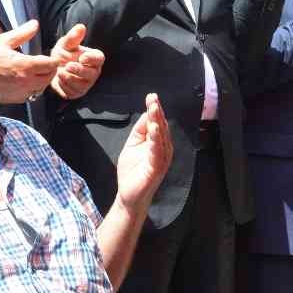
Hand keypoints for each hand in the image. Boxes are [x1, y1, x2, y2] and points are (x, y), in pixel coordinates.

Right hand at [0, 19, 57, 103]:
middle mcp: (26, 81)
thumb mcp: (4, 41)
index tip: (50, 57)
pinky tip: (25, 81)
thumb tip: (35, 24)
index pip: (51, 64)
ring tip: (35, 72)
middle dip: (50, 70)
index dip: (53, 60)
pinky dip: (33, 88)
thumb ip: (22, 33)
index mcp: (25, 65)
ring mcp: (22, 92)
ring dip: (42, 79)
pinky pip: (32, 95)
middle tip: (45, 63)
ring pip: (42, 87)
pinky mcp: (17, 99)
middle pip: (49, 77)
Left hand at [48, 23, 106, 99]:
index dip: (91, 59)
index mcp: (94, 58)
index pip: (98, 58)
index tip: (82, 57)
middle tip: (68, 66)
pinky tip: (58, 80)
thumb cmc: (64, 53)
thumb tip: (81, 27)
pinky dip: (64, 86)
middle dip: (79, 70)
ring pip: (81, 85)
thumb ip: (73, 37)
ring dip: (70, 79)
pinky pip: (72, 92)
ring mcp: (86, 84)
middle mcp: (93, 72)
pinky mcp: (77, 93)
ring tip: (59, 72)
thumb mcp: (66, 43)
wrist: (53, 66)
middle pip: (91, 74)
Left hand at [114, 93, 171, 211]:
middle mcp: (163, 149)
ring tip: (154, 109)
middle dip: (157, 112)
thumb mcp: (133, 145)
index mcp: (158, 143)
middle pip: (161, 127)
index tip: (151, 96)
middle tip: (153, 99)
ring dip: (157, 122)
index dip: (155, 110)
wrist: (129, 196)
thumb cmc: (132, 171)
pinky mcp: (156, 169)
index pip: (158, 123)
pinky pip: (157, 152)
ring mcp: (161, 159)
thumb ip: (140, 131)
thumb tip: (147, 113)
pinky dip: (155, 140)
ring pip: (160, 137)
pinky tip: (153, 129)